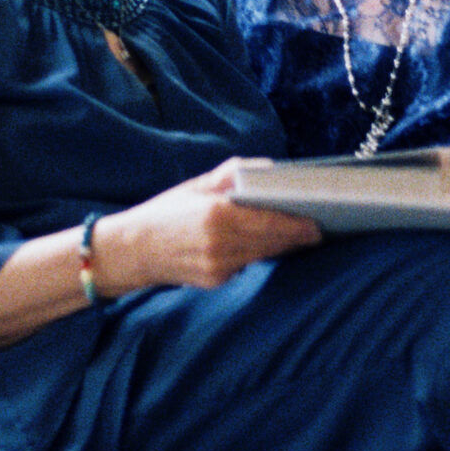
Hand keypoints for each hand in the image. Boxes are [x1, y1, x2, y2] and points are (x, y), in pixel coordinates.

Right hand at [94, 159, 320, 292]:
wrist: (131, 250)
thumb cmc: (165, 212)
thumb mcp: (197, 185)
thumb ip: (233, 174)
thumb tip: (270, 170)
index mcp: (217, 215)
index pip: (270, 221)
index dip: (297, 224)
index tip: (317, 223)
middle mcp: (221, 244)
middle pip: (272, 241)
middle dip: (296, 236)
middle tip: (318, 229)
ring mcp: (219, 266)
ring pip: (262, 255)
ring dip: (281, 246)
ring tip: (299, 235)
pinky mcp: (216, 280)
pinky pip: (246, 263)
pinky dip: (258, 253)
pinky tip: (267, 245)